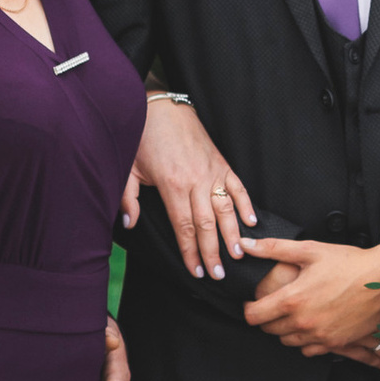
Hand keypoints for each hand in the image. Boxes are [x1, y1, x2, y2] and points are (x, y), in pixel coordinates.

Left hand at [125, 94, 256, 277]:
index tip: (195, 271)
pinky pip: (237, 186)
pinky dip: (245, 204)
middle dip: (213, 252)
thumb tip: (129, 224)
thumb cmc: (142, 137)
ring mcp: (212, 171)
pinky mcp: (221, 162)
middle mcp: (196, 180)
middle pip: (207, 224)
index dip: (190, 251)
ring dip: (232, 234)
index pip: (184, 227)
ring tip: (238, 255)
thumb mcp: (128, 169)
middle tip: (218, 275)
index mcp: (172, 185)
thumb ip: (127, 199)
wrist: (161, 106)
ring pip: (225, 209)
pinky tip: (251, 222)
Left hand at [240, 234, 379, 357]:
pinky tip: (312, 324)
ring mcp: (320, 336)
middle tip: (275, 304)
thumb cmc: (349, 262)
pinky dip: (306, 340)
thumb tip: (245, 244)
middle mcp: (303, 322)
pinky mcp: (335, 344)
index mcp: (292, 300)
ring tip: (294, 313)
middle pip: (268, 330)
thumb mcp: (310, 250)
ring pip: (287, 341)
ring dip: (285, 330)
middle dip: (267, 317)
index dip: (249, 307)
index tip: (253, 301)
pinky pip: (309, 350)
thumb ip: (273, 248)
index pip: (253, 316)